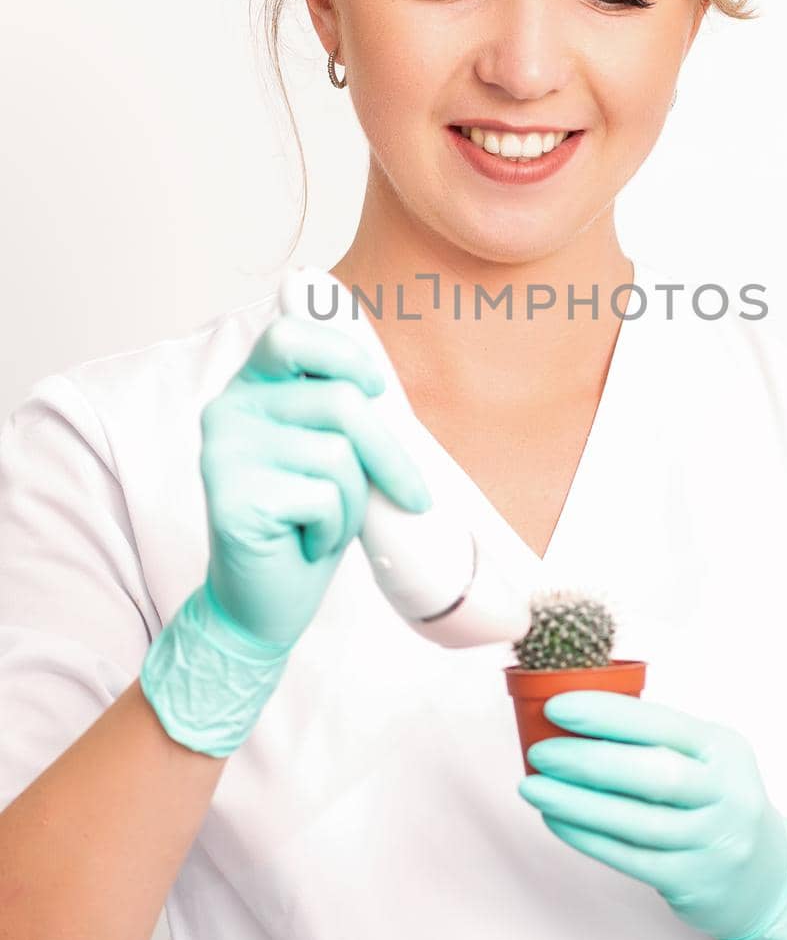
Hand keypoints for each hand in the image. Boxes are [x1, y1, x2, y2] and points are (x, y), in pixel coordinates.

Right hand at [140, 314, 432, 757]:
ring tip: (324, 523)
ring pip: (337, 454)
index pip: (291, 336)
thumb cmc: (305, 523)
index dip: (343, 356)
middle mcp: (227, 411)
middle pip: (339, 402)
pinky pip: (322, 497)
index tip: (375, 390)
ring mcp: (223, 454)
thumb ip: (341, 412)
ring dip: (353, 501)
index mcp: (249, 389)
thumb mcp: (330, 454)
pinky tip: (305, 542)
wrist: (261, 604)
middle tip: (410, 494)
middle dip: (388, 453)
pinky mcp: (229, 498)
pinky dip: (333, 529)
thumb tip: (379, 382)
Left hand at [517, 689, 786, 939]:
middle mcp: (725, 794)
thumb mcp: (707, 758)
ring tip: (532, 786)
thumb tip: (575, 714)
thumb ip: (656, 738)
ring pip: (635, 820)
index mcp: (723, 749)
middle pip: (652, 774)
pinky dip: (586, 836)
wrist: (767, 878)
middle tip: (540, 752)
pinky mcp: (692, 880)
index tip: (558, 707)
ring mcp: (712, 841)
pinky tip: (555, 818)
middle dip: (588, 760)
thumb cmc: (715, 801)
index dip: (608, 714)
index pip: (662, 723)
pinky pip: (628, 856)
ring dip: (576, 802)